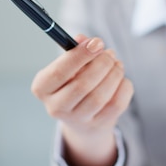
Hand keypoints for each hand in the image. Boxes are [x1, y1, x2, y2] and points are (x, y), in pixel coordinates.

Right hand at [31, 35, 132, 165]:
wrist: (81, 117)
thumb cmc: (72, 82)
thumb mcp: (69, 65)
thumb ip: (75, 50)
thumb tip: (86, 40)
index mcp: (42, 88)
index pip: (58, 72)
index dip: (79, 56)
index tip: (97, 42)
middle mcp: (55, 107)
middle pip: (82, 85)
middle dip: (101, 64)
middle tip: (110, 53)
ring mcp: (77, 120)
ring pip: (100, 96)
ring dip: (114, 74)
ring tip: (116, 64)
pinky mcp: (97, 125)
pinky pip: (116, 104)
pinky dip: (123, 87)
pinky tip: (121, 79)